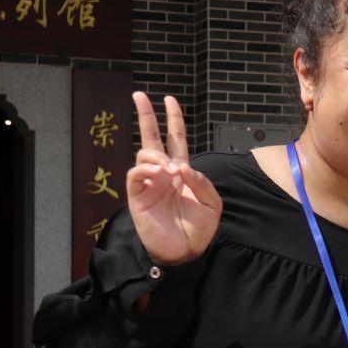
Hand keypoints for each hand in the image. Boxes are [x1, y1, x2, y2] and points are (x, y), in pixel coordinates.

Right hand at [126, 92, 221, 264]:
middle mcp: (163, 173)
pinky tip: (159, 172)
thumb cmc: (199, 228)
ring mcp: (149, 183)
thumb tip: (182, 166)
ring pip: (144, 153)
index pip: (176, 139)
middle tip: (139, 95)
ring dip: (157, 155)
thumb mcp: (212, 202)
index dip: (174, 119)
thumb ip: (201, 181)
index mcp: (181, 171)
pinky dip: (146, 168)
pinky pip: (135, 173)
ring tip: (171, 170)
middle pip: (151, 138)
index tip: (170, 100)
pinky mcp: (138, 197)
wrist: (187, 252)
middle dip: (146, 115)